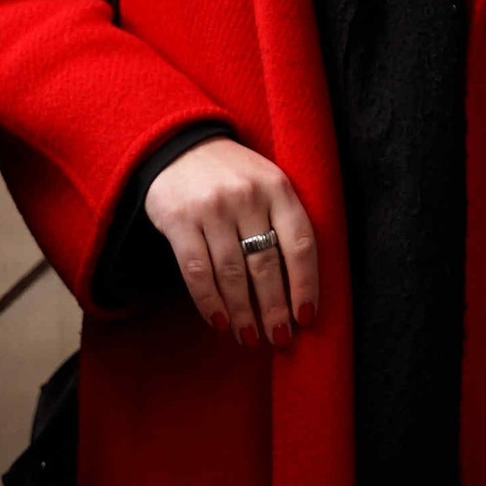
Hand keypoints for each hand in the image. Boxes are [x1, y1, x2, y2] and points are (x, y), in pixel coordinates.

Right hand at [143, 140, 319, 348]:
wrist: (179, 145)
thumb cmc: (232, 175)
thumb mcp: (267, 183)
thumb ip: (282, 221)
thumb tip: (295, 288)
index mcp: (278, 188)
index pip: (301, 245)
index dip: (306, 286)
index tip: (306, 317)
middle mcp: (247, 197)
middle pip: (266, 266)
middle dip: (274, 310)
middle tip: (279, 340)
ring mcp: (211, 209)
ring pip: (232, 274)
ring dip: (242, 313)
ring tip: (250, 338)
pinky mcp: (179, 220)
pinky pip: (197, 271)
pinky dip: (210, 302)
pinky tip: (220, 322)